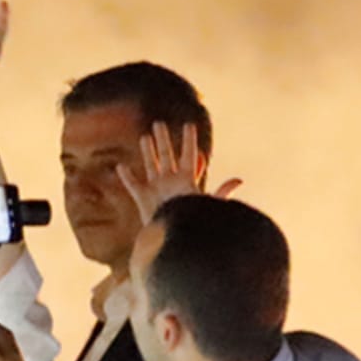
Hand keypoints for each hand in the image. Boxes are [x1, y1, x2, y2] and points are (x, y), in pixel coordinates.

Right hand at [115, 121, 243, 221]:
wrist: (172, 237)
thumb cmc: (192, 220)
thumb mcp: (206, 205)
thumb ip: (222, 192)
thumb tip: (239, 180)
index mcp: (186, 180)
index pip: (188, 155)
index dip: (189, 141)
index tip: (189, 126)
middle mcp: (170, 181)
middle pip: (166, 155)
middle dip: (163, 140)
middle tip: (159, 123)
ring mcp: (155, 188)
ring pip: (150, 165)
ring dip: (146, 151)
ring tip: (144, 137)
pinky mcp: (142, 198)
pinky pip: (133, 184)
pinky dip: (126, 176)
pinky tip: (120, 167)